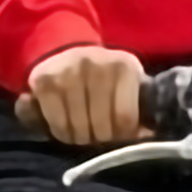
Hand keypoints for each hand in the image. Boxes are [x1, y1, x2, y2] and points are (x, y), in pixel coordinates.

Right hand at [16, 43, 144, 151]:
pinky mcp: (46, 83)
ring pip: (80, 129)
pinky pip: (58, 125)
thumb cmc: (102, 76)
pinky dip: (63, 135)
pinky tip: (67, 130)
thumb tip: (146, 135)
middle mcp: (97, 65)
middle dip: (101, 139)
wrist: (64, 52)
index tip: (118, 136)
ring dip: (81, 140)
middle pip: (102, 127)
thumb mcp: (126, 83)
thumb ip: (139, 108)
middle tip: (98, 137)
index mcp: (124, 66)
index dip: (122, 136)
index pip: (125, 118)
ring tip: (83, 135)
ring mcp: (69, 73)